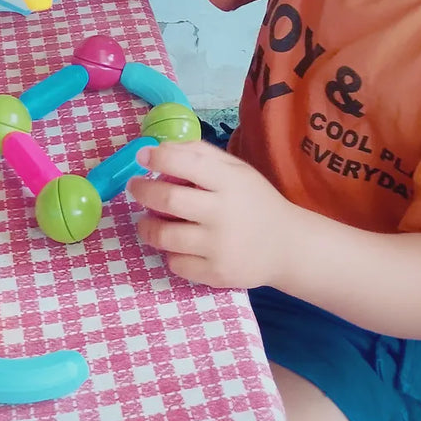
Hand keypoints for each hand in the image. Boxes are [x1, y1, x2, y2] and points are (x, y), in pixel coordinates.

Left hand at [126, 141, 293, 289]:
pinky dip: (169, 253)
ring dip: (147, 226)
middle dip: (142, 191)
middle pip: (168, 200)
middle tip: (134, 187)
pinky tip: (176, 245)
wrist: (287, 246)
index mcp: (230, 181)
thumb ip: (201, 154)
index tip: (141, 156)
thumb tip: (160, 146)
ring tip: (146, 220)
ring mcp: (219, 246)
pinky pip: (175, 263)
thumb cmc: (255, 201)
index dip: (158, 158)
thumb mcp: (237, 170)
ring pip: (164, 236)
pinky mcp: (215, 273)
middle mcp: (223, 213)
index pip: (187, 163)